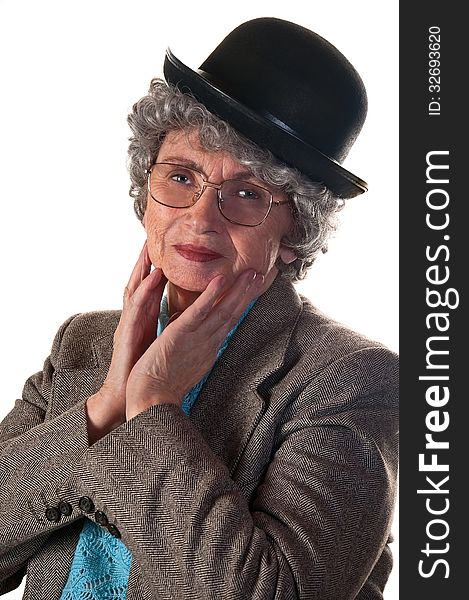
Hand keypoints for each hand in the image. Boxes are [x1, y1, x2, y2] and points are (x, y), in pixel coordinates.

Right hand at [86, 241, 166, 442]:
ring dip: (144, 267)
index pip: (152, 289)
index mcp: (147, 320)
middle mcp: (137, 319)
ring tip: (149, 247)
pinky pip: (138, 307)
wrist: (135, 397)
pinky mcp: (129, 334)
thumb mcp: (163, 343)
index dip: (158, 269)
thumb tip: (189, 316)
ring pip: (137, 289)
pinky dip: (147, 288)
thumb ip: (172, 326)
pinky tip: (155, 274)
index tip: (166, 251)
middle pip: (143, 284)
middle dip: (147, 261)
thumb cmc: (147, 371)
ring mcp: (131, 324)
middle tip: (150, 239)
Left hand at [125, 269, 263, 419]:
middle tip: (262, 275)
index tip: (253, 289)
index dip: (242, 303)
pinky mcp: (180, 335)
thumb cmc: (162, 384)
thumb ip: (186, 338)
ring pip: (222, 310)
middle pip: (233, 314)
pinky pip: (198, 312)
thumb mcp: (181, 357)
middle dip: (248, 293)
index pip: (229, 320)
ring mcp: (197, 339)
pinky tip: (221, 280)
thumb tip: (182, 320)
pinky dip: (210, 296)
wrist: (152, 402)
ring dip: (238, 290)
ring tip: (252, 273)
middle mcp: (208, 342)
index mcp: (208, 347)